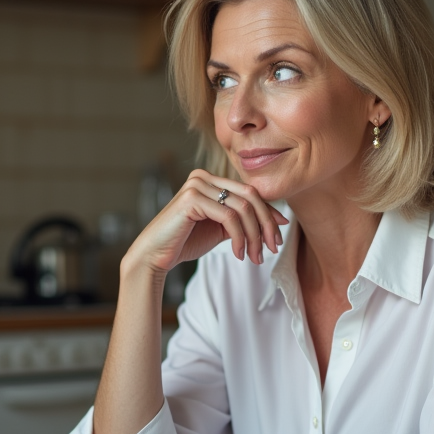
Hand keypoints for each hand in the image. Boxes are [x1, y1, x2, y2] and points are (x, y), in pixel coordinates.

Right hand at [126, 169, 288, 275]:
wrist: (155, 256)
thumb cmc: (185, 242)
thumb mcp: (221, 229)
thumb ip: (242, 220)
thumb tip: (277, 219)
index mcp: (210, 180)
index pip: (249, 192)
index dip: (269, 213)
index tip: (279, 235)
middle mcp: (203, 177)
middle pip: (250, 196)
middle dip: (266, 224)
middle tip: (272, 248)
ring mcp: (197, 185)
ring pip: (242, 208)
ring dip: (254, 236)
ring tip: (256, 257)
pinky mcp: (192, 198)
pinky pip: (229, 217)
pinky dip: (240, 238)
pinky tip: (239, 254)